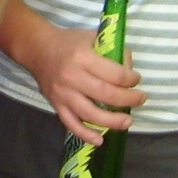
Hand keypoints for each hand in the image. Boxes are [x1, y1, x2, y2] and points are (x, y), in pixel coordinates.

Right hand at [29, 26, 144, 144]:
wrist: (36, 48)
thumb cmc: (68, 42)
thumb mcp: (91, 37)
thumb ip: (112, 50)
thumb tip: (130, 68)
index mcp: (83, 57)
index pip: (114, 74)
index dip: (131, 79)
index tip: (136, 80)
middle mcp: (72, 77)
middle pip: (106, 95)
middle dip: (128, 100)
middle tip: (140, 100)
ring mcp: (63, 94)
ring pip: (90, 114)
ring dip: (112, 121)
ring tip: (127, 122)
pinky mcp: (56, 105)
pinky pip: (71, 124)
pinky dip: (85, 134)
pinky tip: (100, 140)